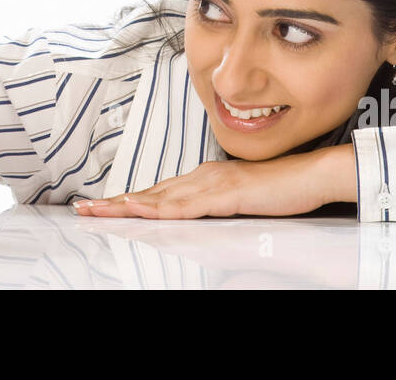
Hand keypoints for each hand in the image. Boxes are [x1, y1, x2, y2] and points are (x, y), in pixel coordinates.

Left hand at [73, 145, 354, 218]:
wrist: (312, 175)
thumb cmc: (282, 189)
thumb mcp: (241, 202)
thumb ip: (218, 208)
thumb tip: (199, 220)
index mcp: (205, 178)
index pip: (159, 191)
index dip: (129, 199)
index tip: (101, 206)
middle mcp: (202, 176)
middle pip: (151, 191)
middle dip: (115, 201)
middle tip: (83, 209)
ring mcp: (213, 183)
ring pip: (161, 198)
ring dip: (126, 204)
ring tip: (98, 211)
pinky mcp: (226, 195)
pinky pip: (187, 206)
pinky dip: (160, 208)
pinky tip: (140, 210)